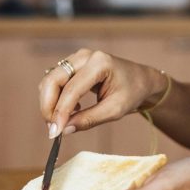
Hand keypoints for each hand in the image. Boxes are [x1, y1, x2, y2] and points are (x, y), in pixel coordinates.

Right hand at [39, 48, 168, 137]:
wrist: (141, 79)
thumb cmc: (132, 92)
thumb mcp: (115, 110)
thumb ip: (89, 120)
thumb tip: (64, 130)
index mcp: (99, 63)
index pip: (71, 89)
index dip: (60, 112)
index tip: (55, 133)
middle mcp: (84, 56)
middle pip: (53, 80)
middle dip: (48, 106)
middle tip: (53, 129)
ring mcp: (77, 58)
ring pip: (50, 81)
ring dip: (49, 103)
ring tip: (62, 121)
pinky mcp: (73, 64)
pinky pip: (55, 81)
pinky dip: (55, 98)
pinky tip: (70, 110)